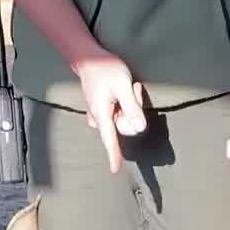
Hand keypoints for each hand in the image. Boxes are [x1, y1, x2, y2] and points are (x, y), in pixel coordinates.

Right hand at [75, 50, 146, 173]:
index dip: (113, 156)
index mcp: (102, 115)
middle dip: (135, 111)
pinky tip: (123, 91)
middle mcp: (100, 120)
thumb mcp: (122, 85)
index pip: (109, 140)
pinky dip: (126, 104)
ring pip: (125, 121)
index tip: (115, 170)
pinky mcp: (104, 113)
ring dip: (132, 105)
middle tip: (134, 88)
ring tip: (129, 86)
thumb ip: (132, 107)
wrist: (88, 58)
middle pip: (126, 128)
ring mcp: (101, 117)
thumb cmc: (105, 68)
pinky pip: (120, 115)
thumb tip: (140, 128)